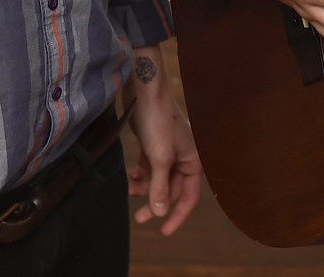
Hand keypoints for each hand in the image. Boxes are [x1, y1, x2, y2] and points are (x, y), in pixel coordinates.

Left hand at [123, 47, 201, 234]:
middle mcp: (184, 157)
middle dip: (156, 203)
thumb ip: (159, 187)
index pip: (189, 197)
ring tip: (130, 192)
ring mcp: (170, 150)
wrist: (144, 91)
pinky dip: (142, 174)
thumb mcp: (159, 159)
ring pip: (159, 179)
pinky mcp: (156, 144)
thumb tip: (159, 212)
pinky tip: (132, 176)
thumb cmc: (157, 122)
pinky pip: (151, 167)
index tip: (163, 231)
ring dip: (146, 188)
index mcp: (193, 161)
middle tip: (139, 219)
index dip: (177, 215)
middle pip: (172, 189)